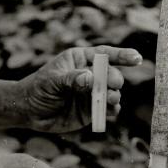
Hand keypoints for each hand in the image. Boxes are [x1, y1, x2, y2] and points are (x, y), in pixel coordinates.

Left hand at [17, 45, 142, 131]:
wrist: (30, 112)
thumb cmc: (38, 90)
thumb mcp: (51, 82)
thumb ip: (71, 80)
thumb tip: (90, 79)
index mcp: (80, 60)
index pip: (104, 55)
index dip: (122, 55)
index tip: (137, 58)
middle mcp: (89, 76)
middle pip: (111, 75)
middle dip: (114, 79)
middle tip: (111, 86)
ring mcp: (91, 94)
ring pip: (112, 93)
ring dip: (114, 96)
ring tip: (110, 100)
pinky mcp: (91, 111)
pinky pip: (107, 110)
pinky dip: (111, 111)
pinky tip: (109, 111)